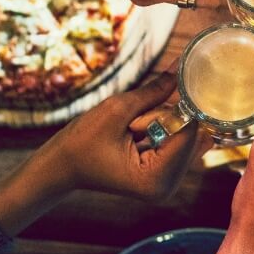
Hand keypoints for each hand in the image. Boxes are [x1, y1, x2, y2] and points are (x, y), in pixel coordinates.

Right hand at [0, 73, 208, 235]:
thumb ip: (155, 90)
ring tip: (130, 130)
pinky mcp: (165, 173)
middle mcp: (168, 187)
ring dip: (162, 122)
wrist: (62, 166)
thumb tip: (181, 67)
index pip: (188, 133)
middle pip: (191, 135)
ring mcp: (168, 181)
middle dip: (166, 118)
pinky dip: (162, 128)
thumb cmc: (81, 142)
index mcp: (155, 180)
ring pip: (186, 135)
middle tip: (132, 124)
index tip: (148, 106)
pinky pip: (178, 141)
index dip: (173, 110)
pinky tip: (137, 132)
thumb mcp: (117, 110)